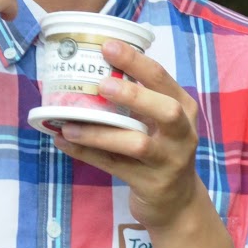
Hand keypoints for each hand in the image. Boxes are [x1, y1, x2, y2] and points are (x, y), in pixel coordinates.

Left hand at [50, 37, 204, 229]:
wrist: (177, 202)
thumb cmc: (163, 150)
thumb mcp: (162, 122)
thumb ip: (141, 100)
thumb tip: (92, 69)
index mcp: (184, 109)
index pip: (163, 79)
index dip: (135, 61)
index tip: (107, 45)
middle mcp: (182, 134)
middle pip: (166, 112)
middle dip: (135, 95)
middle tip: (102, 85)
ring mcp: (169, 161)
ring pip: (137, 144)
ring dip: (100, 133)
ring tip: (69, 124)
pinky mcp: (151, 184)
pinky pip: (114, 166)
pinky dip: (87, 154)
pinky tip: (63, 142)